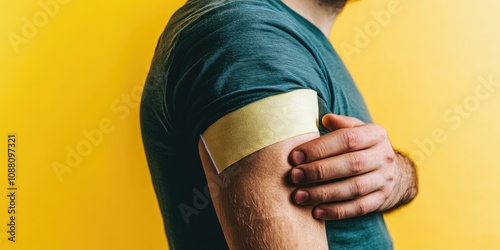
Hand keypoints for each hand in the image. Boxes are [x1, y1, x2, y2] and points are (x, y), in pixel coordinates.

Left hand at [288, 114, 416, 219]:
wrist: (393, 171)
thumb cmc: (362, 147)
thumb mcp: (356, 129)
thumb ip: (341, 124)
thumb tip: (326, 119)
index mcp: (376, 134)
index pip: (347, 139)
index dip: (319, 148)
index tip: (295, 156)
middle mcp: (384, 156)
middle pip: (350, 164)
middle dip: (319, 171)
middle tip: (294, 176)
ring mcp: (384, 179)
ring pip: (353, 188)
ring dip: (323, 193)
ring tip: (299, 196)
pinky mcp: (381, 199)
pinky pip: (358, 208)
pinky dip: (336, 211)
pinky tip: (316, 212)